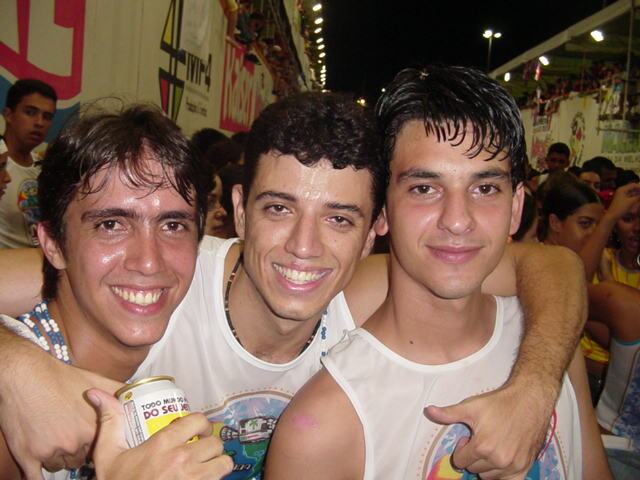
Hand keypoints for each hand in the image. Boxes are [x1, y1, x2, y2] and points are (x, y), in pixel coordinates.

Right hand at [0, 346, 120, 478]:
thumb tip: (134, 395)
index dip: (98, 443)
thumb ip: (118, 392)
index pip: (103, 447)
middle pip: (81, 458)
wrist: (27, 375)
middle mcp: (75, 442)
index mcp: (94, 428)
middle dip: (78, 448)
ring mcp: (51, 450)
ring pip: (60, 465)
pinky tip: (43, 471)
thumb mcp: (98, 380)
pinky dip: (39, 476)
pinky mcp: (28, 455)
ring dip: (58, 457)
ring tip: (55, 439)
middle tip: (72, 436)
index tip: (94, 440)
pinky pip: (36, 478)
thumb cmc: (61, 376)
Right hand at [87, 389, 232, 479]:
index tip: (197, 431)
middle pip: (214, 442)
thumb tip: (97, 393)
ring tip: (206, 466)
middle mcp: (181, 460)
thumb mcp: (108, 453)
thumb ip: (110, 421)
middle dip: (209, 446)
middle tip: (201, 450)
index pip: (197, 421)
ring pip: (222, 463)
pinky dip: (214, 479)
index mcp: (162, 444)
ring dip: (216, 463)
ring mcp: (193, 479)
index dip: (201, 424)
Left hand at [424, 382, 553, 479]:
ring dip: (487, 466)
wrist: (529, 401)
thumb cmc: (500, 403)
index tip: (469, 438)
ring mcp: (513, 466)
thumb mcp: (471, 406)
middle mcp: (498, 460)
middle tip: (482, 440)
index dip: (462, 448)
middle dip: (474, 456)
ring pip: (489, 477)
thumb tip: (428, 411)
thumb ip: (448, 414)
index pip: (460, 461)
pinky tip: (502, 460)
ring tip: (492, 447)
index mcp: (482, 447)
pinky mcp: (525, 468)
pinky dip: (502, 475)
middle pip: (474, 469)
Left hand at [606, 183, 639, 219]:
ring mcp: (622, 196)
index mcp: (622, 189)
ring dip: (637, 195)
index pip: (633, 185)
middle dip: (639, 191)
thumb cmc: (620, 208)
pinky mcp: (623, 200)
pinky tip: (638, 199)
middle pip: (633, 189)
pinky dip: (635, 198)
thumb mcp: (631, 202)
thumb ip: (638, 197)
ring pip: (632, 193)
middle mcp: (621, 191)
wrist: (612, 216)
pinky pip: (631, 197)